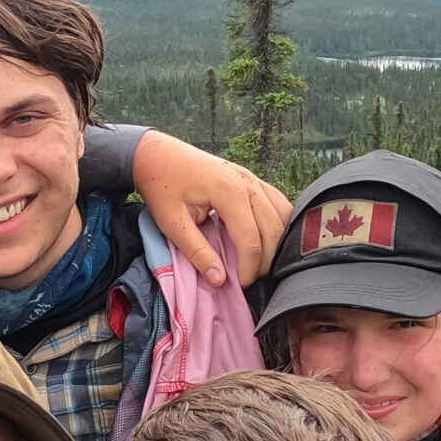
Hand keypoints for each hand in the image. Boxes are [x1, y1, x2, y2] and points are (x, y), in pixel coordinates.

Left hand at [131, 131, 290, 285]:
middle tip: (252, 278)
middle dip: (266, 259)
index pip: (251, 239)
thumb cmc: (162, 187)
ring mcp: (253, 178)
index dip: (249, 267)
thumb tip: (219, 279)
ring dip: (277, 241)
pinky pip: (277, 202)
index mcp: (230, 193)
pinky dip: (278, 223)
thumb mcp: (173, 224)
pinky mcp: (252, 179)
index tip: (241, 284)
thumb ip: (197, 252)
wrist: (159, 156)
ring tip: (260, 262)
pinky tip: (267, 239)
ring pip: (282, 214)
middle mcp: (248, 183)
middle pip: (273, 229)